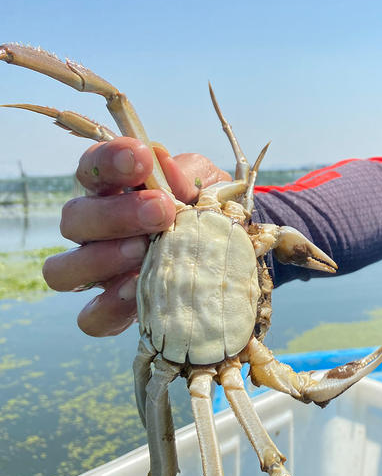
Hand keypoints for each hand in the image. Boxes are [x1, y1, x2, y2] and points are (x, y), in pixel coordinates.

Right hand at [43, 136, 230, 336]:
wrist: (225, 257)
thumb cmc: (206, 212)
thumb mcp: (205, 186)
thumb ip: (188, 174)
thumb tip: (166, 168)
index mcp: (113, 191)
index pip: (93, 168)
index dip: (109, 160)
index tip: (141, 158)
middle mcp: (95, 230)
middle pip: (73, 218)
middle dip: (115, 213)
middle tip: (159, 210)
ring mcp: (98, 272)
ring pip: (62, 270)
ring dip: (102, 258)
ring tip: (144, 251)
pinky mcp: (111, 310)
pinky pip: (90, 317)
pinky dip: (110, 306)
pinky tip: (140, 290)